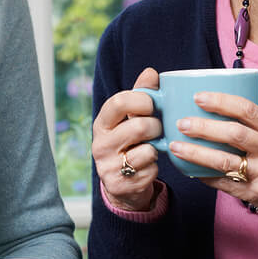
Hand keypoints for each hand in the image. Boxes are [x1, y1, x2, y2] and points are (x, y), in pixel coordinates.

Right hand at [92, 68, 161, 211]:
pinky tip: (148, 167)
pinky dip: (155, 168)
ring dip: (157, 149)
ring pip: (147, 151)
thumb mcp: (130, 118)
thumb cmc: (128, 142)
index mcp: (101, 122)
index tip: (151, 106)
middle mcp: (100, 144)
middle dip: (156, 127)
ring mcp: (107, 166)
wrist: (121, 183)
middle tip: (157, 130)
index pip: (119, 102)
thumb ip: (140, 95)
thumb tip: (151, 72)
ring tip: (153, 148)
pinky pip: (150, 172)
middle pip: (139, 126)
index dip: (142, 101)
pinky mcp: (119, 185)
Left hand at [169, 91, 257, 218]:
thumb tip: (215, 105)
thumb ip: (254, 123)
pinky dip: (202, 175)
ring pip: (223, 162)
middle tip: (181, 122)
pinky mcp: (254, 194)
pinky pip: (222, 184)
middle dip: (203, 127)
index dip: (221, 101)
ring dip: (195, 153)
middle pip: (233, 134)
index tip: (198, 97)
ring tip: (175, 146)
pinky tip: (187, 167)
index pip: (248, 110)